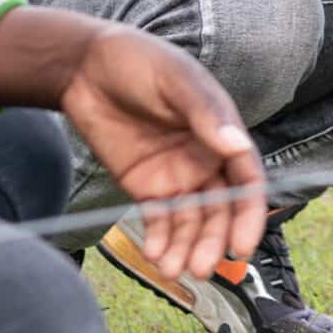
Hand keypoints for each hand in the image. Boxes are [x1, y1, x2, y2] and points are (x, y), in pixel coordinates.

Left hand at [56, 24, 265, 281]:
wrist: (84, 67)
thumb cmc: (139, 62)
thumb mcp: (176, 81)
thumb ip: (206, 114)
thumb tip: (237, 146)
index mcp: (222, 133)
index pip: (246, 182)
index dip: (248, 215)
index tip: (242, 244)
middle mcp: (205, 160)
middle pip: (220, 211)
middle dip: (213, 241)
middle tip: (202, 268)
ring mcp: (176, 176)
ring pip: (190, 222)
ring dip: (187, 249)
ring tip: (172, 270)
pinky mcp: (145, 187)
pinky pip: (159, 221)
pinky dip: (161, 241)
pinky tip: (155, 257)